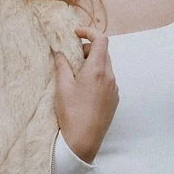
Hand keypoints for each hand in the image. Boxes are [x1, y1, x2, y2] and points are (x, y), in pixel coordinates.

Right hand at [52, 28, 118, 163]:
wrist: (83, 141)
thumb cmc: (71, 113)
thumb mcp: (62, 87)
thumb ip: (62, 65)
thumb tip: (59, 51)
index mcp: (98, 70)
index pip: (101, 39)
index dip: (89, 32)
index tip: (75, 34)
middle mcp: (110, 77)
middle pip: (103, 52)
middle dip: (88, 49)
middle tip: (71, 57)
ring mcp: (114, 89)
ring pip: (105, 67)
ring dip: (92, 64)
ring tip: (76, 75)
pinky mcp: (114, 100)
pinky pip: (107, 80)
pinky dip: (97, 77)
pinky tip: (83, 89)